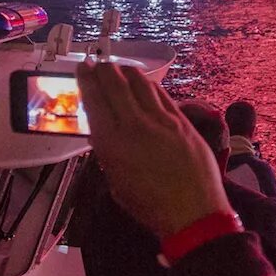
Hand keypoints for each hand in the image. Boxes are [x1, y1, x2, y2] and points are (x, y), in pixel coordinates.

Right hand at [77, 63, 229, 237]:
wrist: (193, 212)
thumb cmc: (150, 206)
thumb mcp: (117, 183)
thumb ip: (110, 155)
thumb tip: (109, 136)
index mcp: (113, 142)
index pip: (95, 101)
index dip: (86, 81)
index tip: (81, 68)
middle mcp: (136, 125)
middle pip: (116, 86)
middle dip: (105, 70)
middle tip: (98, 62)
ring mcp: (163, 121)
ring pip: (142, 85)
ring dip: (128, 72)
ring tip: (119, 67)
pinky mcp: (184, 123)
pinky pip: (163, 96)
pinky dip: (150, 86)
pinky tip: (146, 83)